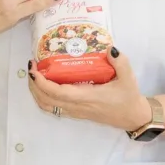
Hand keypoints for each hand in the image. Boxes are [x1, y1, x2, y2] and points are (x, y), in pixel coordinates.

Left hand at [28, 51, 151, 133]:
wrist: (132, 117)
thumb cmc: (128, 98)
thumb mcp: (129, 78)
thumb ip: (120, 62)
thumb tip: (109, 48)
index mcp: (87, 98)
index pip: (57, 93)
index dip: (41, 82)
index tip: (34, 68)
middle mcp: (77, 106)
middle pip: (45, 100)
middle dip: (33, 84)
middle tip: (32, 66)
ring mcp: (75, 112)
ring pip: (47, 106)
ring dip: (36, 92)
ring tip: (35, 75)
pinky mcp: (75, 113)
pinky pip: (53, 108)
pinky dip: (43, 97)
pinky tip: (45, 85)